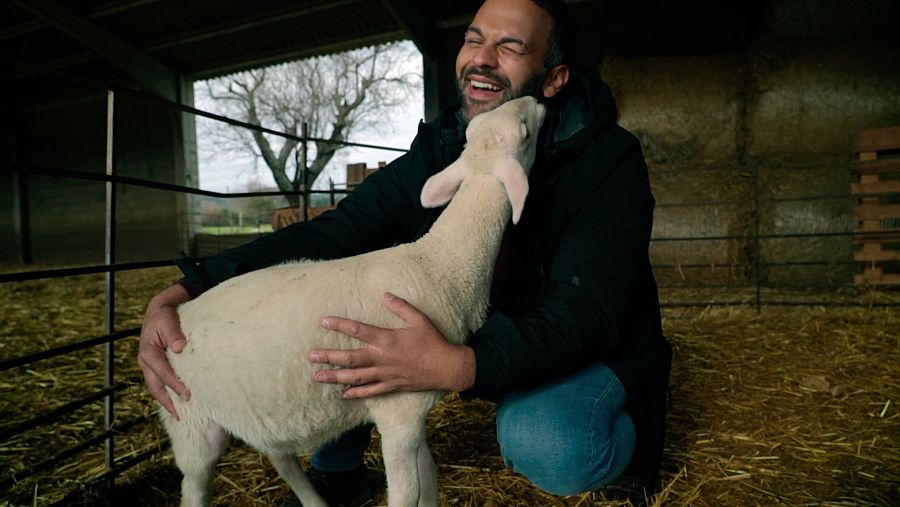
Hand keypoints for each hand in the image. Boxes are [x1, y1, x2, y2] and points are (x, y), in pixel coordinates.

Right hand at [138, 283, 191, 419]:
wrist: (158, 311)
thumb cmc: (165, 316)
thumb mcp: (169, 321)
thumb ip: (174, 334)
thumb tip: (180, 348)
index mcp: (148, 352)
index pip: (162, 372)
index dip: (174, 384)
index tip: (187, 394)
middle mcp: (145, 361)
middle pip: (155, 386)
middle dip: (166, 401)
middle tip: (180, 414)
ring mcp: (148, 365)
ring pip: (155, 387)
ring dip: (165, 401)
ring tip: (177, 415)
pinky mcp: (153, 366)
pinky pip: (158, 383)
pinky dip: (165, 393)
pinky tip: (175, 402)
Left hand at [309, 292, 475, 398]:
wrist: (447, 367)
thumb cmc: (433, 341)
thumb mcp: (419, 319)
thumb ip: (400, 306)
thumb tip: (384, 294)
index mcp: (387, 339)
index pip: (358, 330)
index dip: (340, 325)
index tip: (324, 322)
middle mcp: (382, 358)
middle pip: (350, 358)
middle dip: (329, 357)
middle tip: (310, 356)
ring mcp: (386, 374)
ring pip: (356, 377)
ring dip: (335, 377)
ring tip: (318, 377)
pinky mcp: (392, 386)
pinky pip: (370, 392)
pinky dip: (356, 393)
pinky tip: (343, 395)